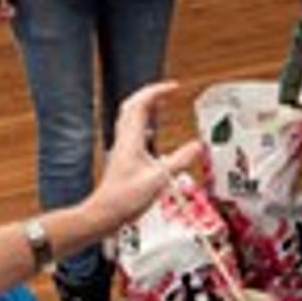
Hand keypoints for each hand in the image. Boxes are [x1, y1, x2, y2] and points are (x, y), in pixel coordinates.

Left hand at [85, 82, 204, 227]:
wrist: (104, 213)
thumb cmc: (124, 199)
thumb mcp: (158, 180)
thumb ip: (179, 161)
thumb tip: (197, 145)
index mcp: (131, 140)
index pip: (141, 104)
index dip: (157, 91)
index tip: (173, 87)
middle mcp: (124, 140)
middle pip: (132, 106)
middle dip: (150, 94)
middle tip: (167, 91)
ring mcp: (121, 148)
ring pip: (130, 118)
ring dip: (145, 107)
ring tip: (161, 105)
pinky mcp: (122, 158)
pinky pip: (132, 133)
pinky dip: (144, 125)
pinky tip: (152, 134)